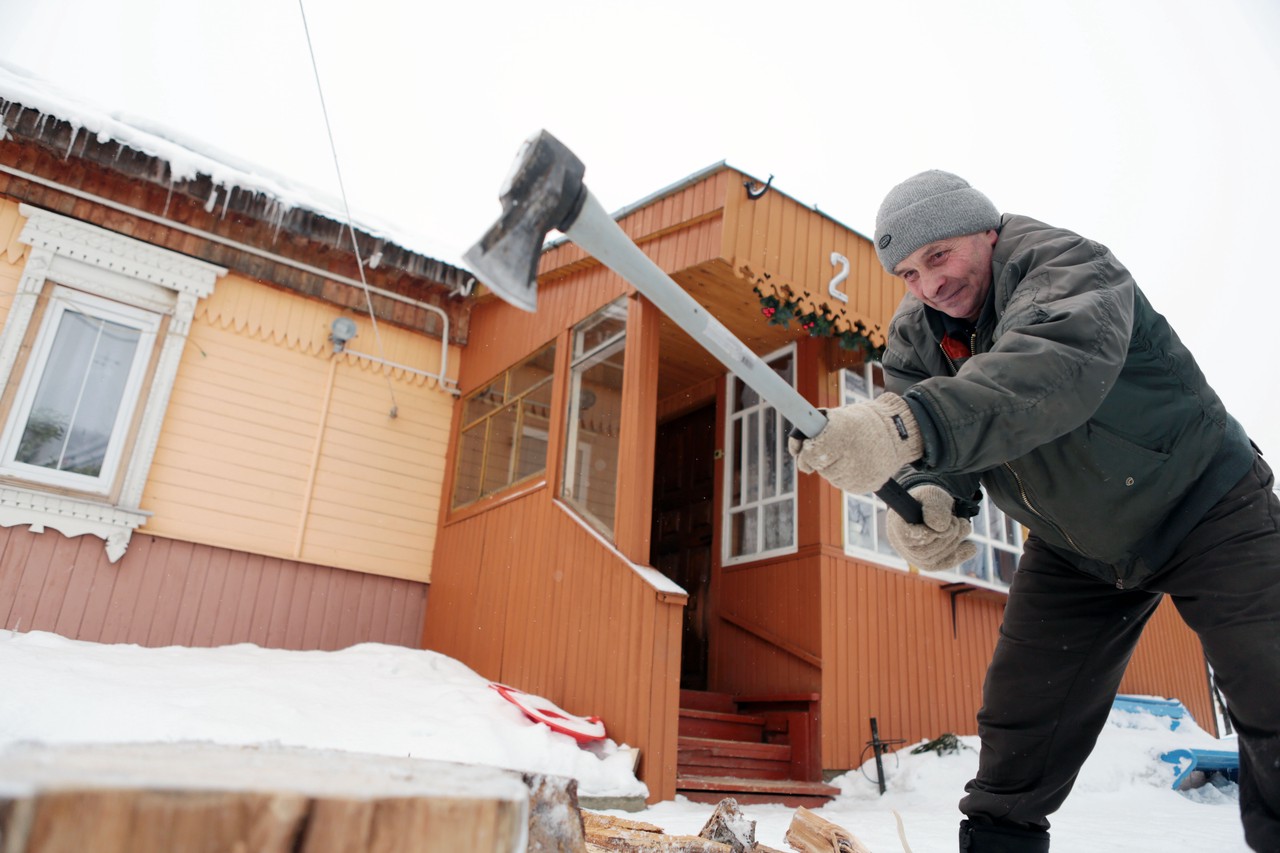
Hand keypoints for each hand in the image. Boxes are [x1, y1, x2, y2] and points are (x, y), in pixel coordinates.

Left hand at [787, 393, 923, 493]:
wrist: (897, 432)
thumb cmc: (861, 422)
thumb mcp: (839, 416)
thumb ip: (813, 429)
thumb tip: (794, 447)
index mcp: (840, 434)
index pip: (810, 454)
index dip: (805, 452)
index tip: (807, 447)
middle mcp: (849, 456)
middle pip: (819, 467)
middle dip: (820, 459)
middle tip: (833, 448)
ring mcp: (857, 474)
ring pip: (830, 477)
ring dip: (833, 467)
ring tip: (850, 453)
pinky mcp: (863, 486)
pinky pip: (844, 484)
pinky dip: (845, 475)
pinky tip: (857, 463)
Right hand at [886, 484, 976, 570]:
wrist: (931, 506)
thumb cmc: (927, 500)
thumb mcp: (932, 494)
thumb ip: (934, 506)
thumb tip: (940, 527)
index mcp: (896, 525)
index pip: (909, 538)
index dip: (932, 533)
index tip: (949, 522)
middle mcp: (901, 545)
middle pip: (924, 552)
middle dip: (948, 536)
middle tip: (959, 521)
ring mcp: (913, 557)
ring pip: (934, 560)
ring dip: (955, 542)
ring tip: (964, 526)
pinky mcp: (928, 563)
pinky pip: (942, 565)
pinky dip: (959, 555)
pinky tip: (970, 546)